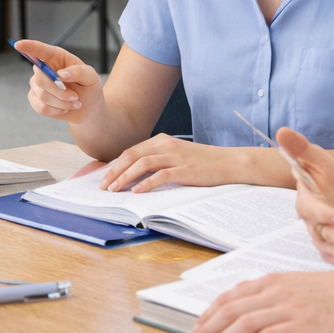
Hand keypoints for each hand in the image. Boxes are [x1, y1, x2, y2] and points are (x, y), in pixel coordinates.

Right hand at [17, 40, 102, 123]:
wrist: (87, 107)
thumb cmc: (88, 87)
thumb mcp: (91, 76)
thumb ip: (78, 72)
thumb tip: (60, 74)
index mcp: (56, 57)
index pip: (40, 50)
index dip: (29, 47)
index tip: (18, 44)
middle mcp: (43, 69)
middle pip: (40, 79)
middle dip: (60, 91)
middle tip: (75, 97)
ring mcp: (37, 84)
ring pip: (42, 95)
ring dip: (61, 103)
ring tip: (74, 103)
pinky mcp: (35, 99)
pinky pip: (41, 107)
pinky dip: (56, 111)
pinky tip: (64, 108)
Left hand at [100, 134, 251, 191]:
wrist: (229, 162)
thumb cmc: (203, 162)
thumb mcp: (177, 156)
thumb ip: (158, 160)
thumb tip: (134, 175)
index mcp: (161, 141)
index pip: (131, 151)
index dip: (115, 164)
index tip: (104, 177)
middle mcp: (166, 145)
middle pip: (131, 155)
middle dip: (114, 171)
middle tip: (104, 186)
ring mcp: (175, 156)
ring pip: (142, 164)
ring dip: (125, 177)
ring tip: (115, 189)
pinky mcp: (184, 169)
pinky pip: (160, 175)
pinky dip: (146, 183)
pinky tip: (136, 191)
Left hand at [191, 270, 333, 332]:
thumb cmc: (333, 291)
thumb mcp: (295, 283)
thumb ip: (270, 292)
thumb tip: (245, 302)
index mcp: (272, 281)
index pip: (231, 296)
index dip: (210, 312)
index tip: (198, 326)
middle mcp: (275, 292)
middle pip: (231, 310)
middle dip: (209, 328)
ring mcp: (288, 308)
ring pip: (243, 323)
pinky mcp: (301, 324)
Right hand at [277, 128, 333, 270]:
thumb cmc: (326, 177)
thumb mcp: (319, 159)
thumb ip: (301, 148)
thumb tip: (281, 131)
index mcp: (307, 200)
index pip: (311, 209)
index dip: (323, 214)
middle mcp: (311, 222)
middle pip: (321, 234)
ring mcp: (321, 237)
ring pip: (331, 249)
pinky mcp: (332, 248)